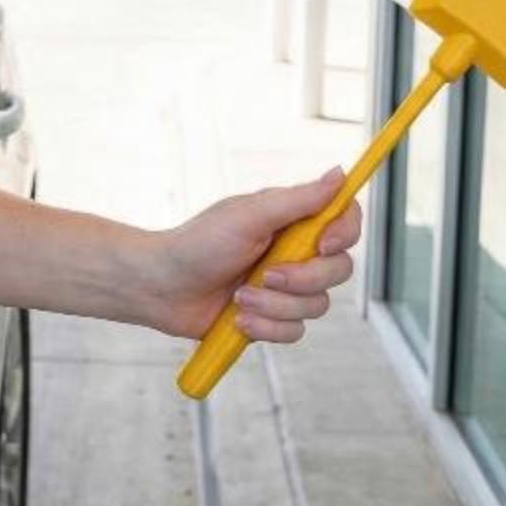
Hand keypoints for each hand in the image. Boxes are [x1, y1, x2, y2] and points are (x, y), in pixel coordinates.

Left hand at [149, 168, 360, 343]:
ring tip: (240, 297)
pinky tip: (238, 319)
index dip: (344, 233)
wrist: (161, 287)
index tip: (322, 244)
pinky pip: (295, 332)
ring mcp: (285, 287)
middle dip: (302, 279)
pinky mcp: (272, 317)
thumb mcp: (249, 216)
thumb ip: (298, 200)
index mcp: (291, 221)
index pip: (344, 221)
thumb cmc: (197, 244)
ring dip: (276, 305)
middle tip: (265, 274)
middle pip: (339, 270)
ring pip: (317, 305)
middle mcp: (293, 252)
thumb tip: (340, 173)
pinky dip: (266, 328)